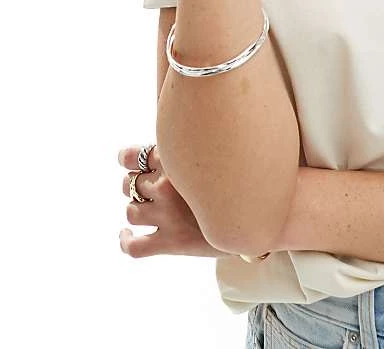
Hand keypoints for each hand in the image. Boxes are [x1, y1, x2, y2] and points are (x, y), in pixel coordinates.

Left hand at [118, 143, 228, 257]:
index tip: (129, 160)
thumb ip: (188, 148)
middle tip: (146, 189)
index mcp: (176, 161)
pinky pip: (134, 247)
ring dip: (134, 211)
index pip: (133, 157)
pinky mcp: (171, 243)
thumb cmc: (239, 180)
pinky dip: (125, 241)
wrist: (259, 216)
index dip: (127, 158)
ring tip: (144, 210)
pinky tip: (126, 236)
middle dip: (134, 186)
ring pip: (130, 212)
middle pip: (129, 184)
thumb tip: (168, 136)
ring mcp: (167, 216)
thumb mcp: (213, 154)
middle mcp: (167, 187)